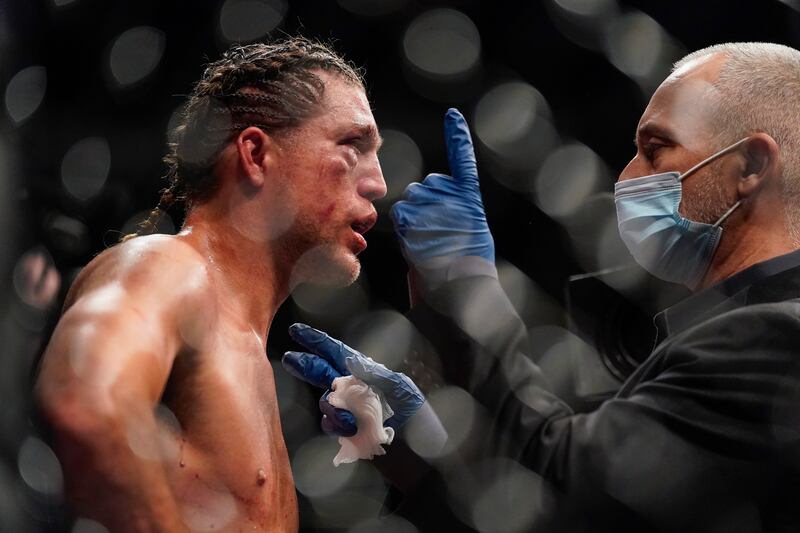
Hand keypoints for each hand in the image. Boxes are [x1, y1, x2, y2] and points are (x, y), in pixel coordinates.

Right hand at [281, 323, 424, 436]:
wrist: (413, 439)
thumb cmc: (408, 406)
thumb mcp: (397, 384)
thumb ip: (372, 372)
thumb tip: (351, 360)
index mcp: (362, 369)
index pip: (335, 351)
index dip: (315, 340)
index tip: (296, 331)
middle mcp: (350, 384)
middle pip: (319, 371)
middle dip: (304, 365)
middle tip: (289, 359)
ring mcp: (345, 405)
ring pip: (325, 402)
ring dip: (332, 409)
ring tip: (350, 419)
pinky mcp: (344, 426)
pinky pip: (330, 423)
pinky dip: (337, 425)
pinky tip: (350, 428)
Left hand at [390, 108, 494, 272]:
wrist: (460, 284)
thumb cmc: (464, 267)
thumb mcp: (468, 234)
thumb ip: (452, 214)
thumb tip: (428, 213)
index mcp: (469, 196)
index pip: (463, 159)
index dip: (457, 137)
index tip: (452, 116)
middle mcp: (451, 192)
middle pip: (422, 190)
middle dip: (421, 209)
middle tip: (433, 235)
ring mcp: (432, 201)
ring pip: (408, 202)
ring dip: (411, 220)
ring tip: (428, 242)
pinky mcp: (414, 213)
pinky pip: (401, 214)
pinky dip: (405, 228)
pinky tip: (418, 243)